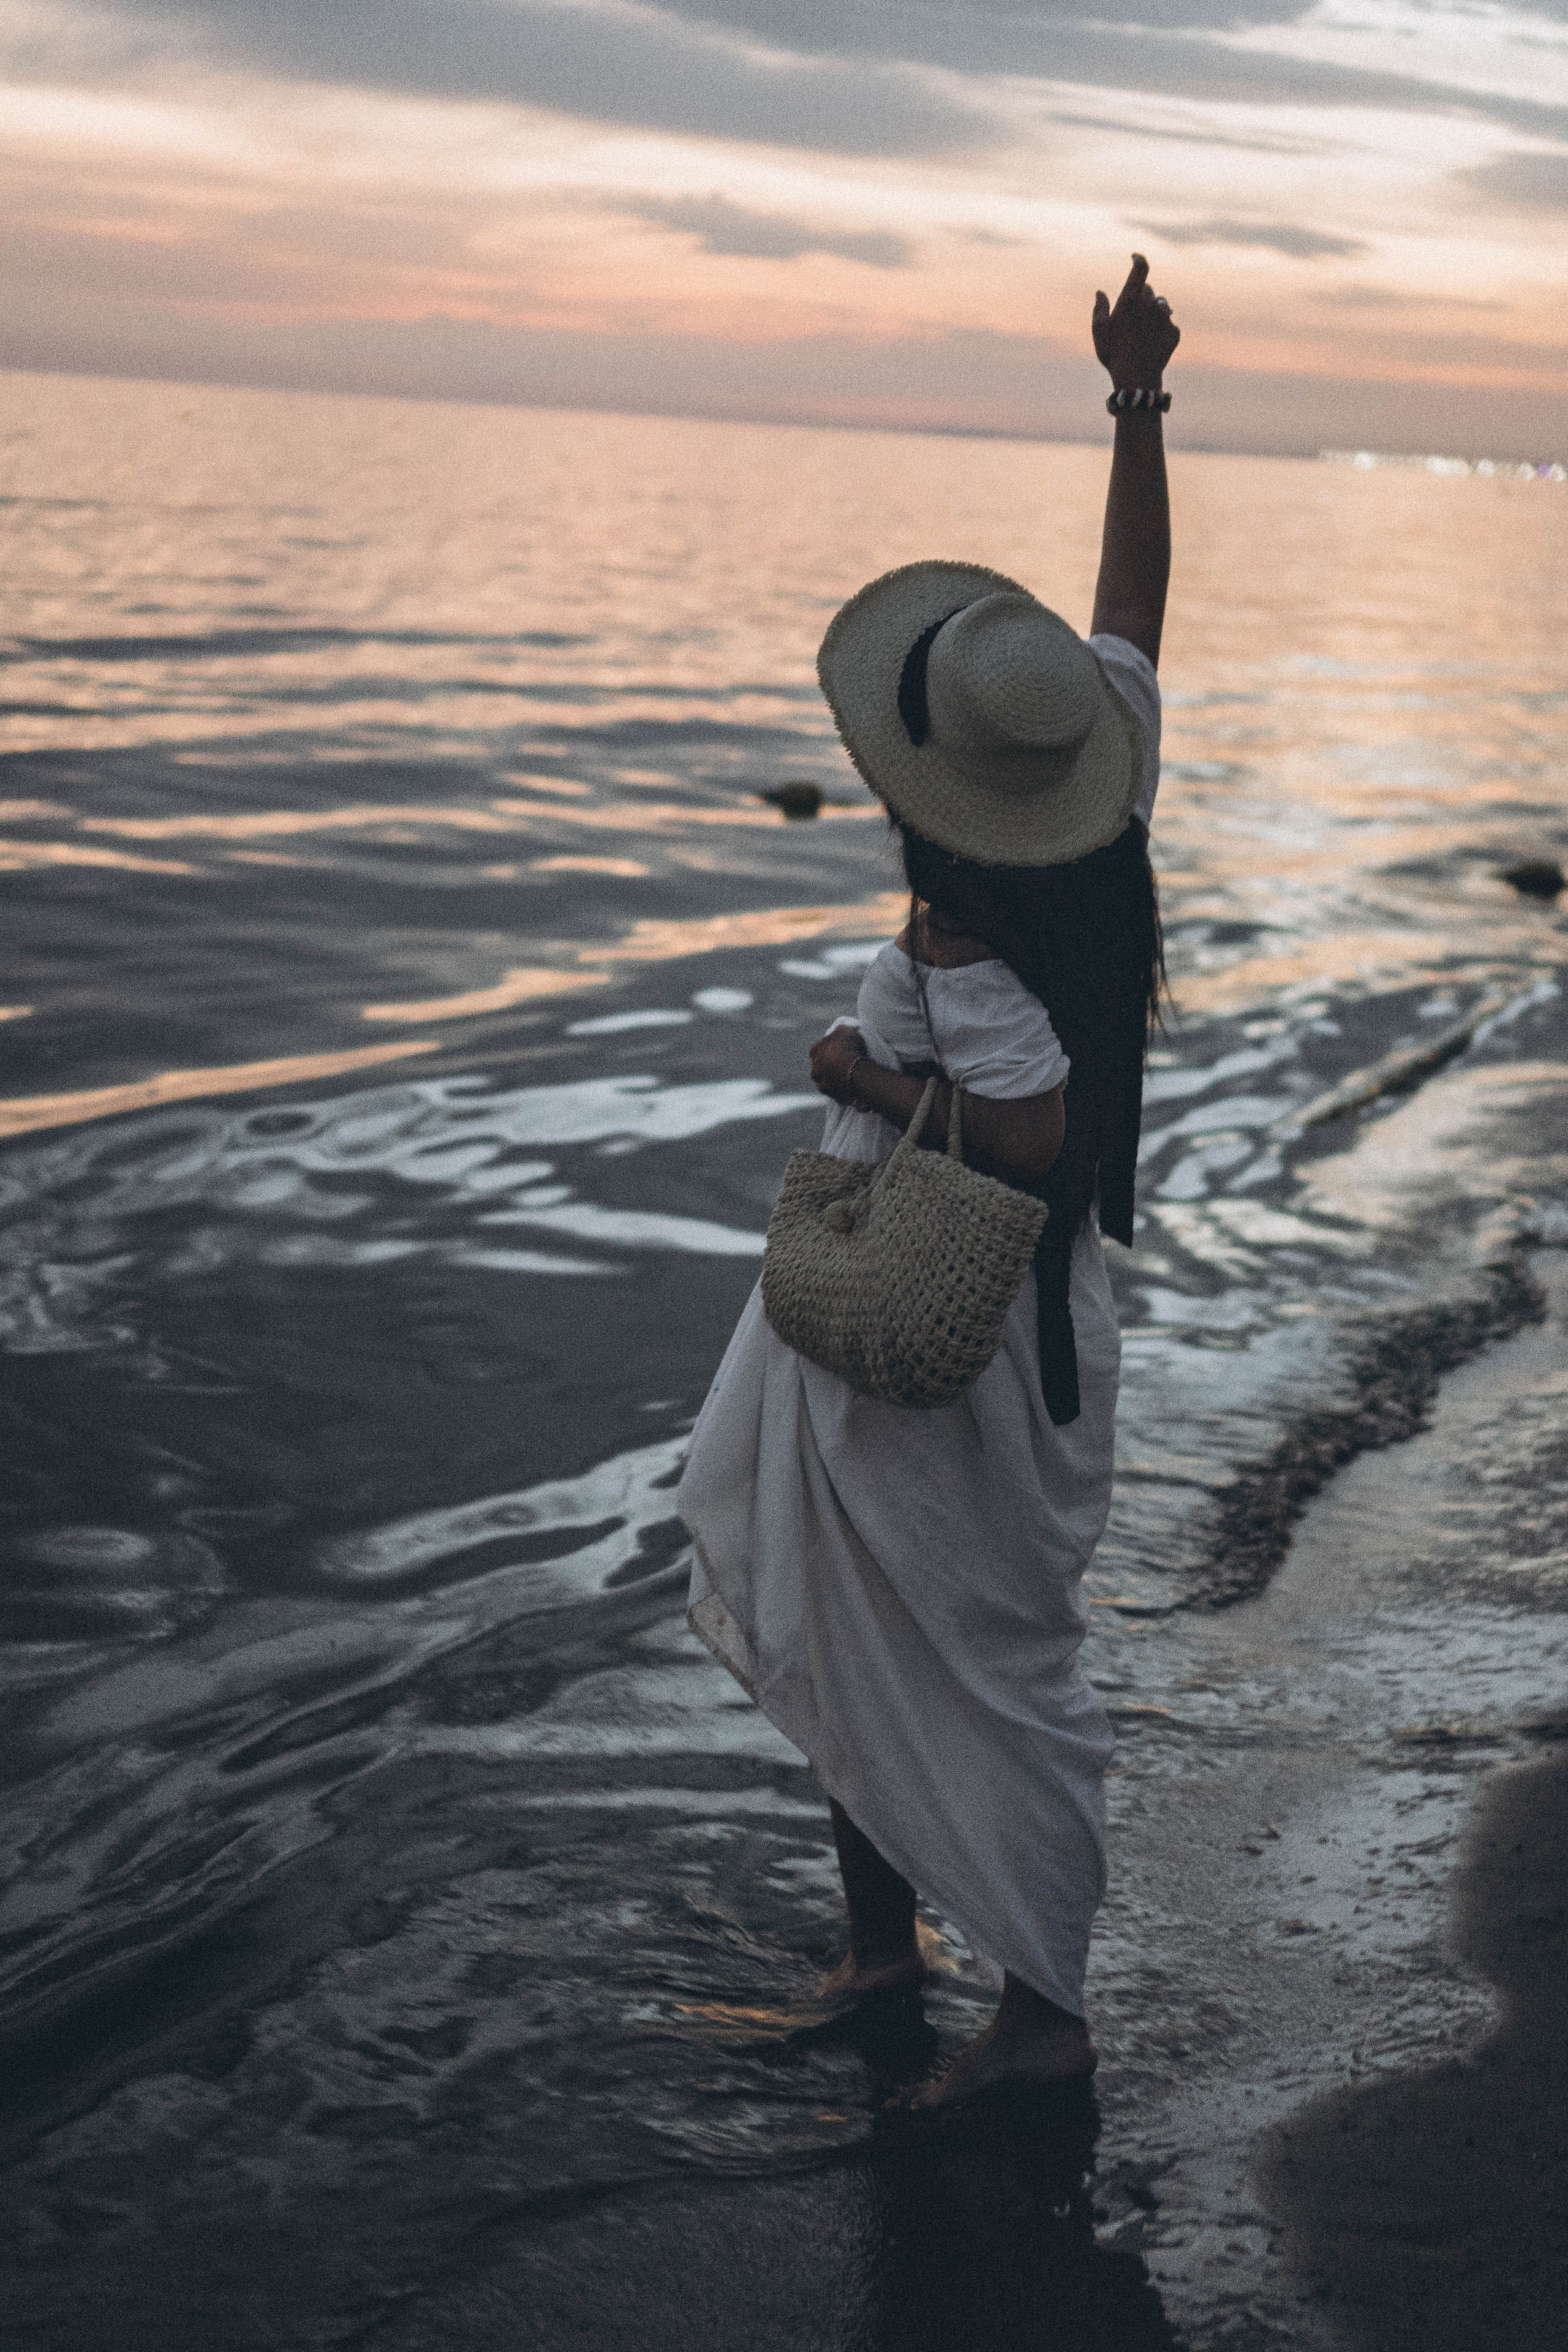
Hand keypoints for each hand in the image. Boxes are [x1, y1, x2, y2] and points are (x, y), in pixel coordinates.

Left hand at [809, 1026, 866, 1104]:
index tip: (838, 1051)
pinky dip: (841, 1092)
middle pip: (819, 1068)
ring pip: (825, 1082)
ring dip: (832, 1081)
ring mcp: (821, 1084)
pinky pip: (835, 1093)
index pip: (817, 1050)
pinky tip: (849, 1090)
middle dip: (827, 1067)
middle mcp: (814, 1069)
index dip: (828, 1050)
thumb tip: (839, 1030)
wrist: (854, 1070)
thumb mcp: (845, 1031)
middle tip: (841, 1066)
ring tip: (846, 1079)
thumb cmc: (849, 1047)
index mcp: (815, 1051)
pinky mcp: (831, 1095)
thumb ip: (839, 1030)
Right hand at [1092, 254, 1179, 391]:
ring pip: (1161, 305)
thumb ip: (1099, 309)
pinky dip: (1160, 331)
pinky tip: (1151, 345)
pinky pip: (1168, 325)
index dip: (1139, 259)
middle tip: (1131, 318)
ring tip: (1142, 332)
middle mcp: (1151, 304)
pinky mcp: (1174, 332)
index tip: (1135, 257)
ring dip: (1153, 312)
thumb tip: (1100, 292)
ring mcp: (1165, 318)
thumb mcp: (1099, 333)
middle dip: (1140, 297)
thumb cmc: (1113, 356)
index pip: (1141, 269)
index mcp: (1131, 300)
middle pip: (1148, 290)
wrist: (1137, 380)